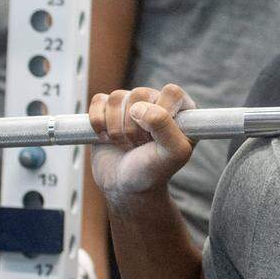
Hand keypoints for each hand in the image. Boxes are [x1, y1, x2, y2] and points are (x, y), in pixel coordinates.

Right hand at [88, 84, 194, 202]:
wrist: (125, 186)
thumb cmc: (154, 170)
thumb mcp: (172, 154)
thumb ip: (165, 127)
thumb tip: (139, 108)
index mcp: (181, 109)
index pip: (171, 92)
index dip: (160, 113)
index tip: (156, 137)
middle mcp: (156, 102)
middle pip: (139, 94)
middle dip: (134, 127)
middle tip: (140, 145)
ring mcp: (131, 104)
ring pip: (116, 97)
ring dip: (116, 128)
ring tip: (126, 144)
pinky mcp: (107, 109)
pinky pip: (98, 101)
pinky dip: (98, 123)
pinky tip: (108, 138)